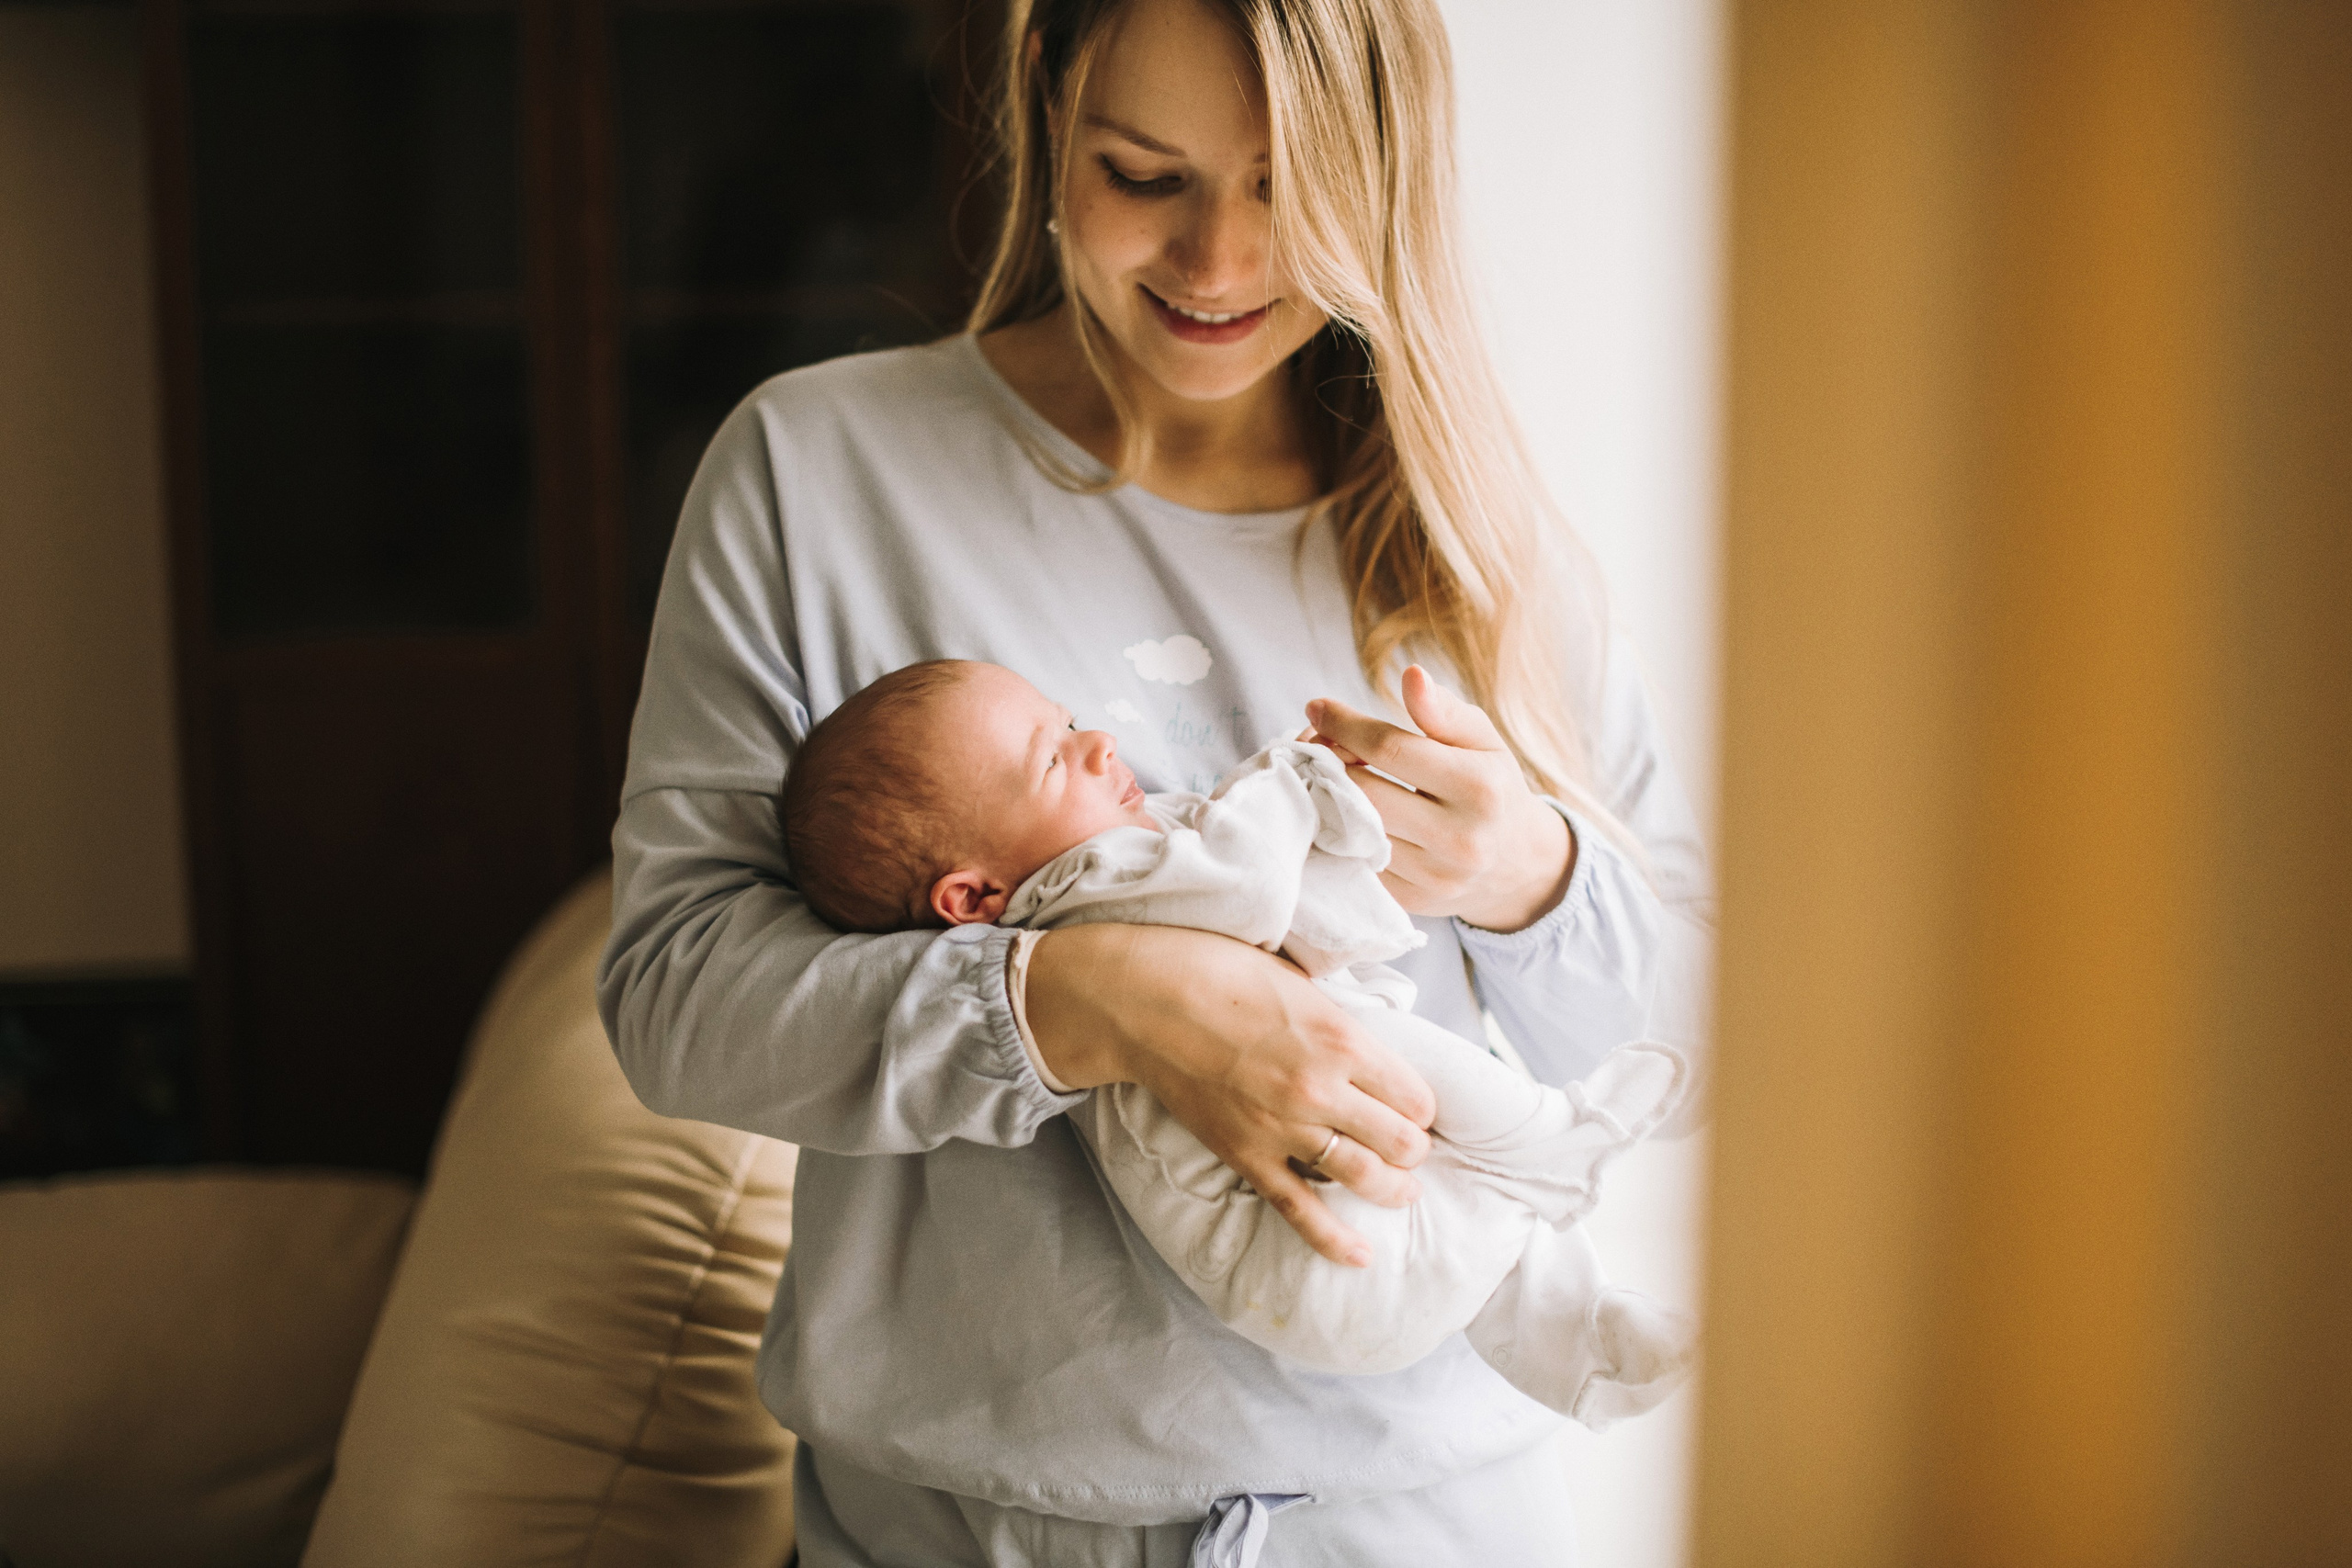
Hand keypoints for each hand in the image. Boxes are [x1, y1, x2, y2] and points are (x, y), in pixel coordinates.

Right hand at [1024, 923, 1435, 1266]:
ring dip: (1393, 1189)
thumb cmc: (1220, 972)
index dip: (1422, 1106)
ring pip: (1364, 1178)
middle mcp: (1323, 1090)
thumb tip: (1366, 1042)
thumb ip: (1339, 1021)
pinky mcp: (1248, 1156)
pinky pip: (1301, 1210)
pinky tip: (1362, 1257)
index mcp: (1343, 1039)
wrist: (1146, 1000)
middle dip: (1414, 1149)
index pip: (1416, 1097)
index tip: (1415, 1107)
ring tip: (1401, 1190)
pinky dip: (1334, 1240)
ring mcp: (1285, 1128)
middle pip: (1403, 1143)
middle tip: (1408, 1145)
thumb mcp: (1300, 980)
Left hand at [1306, 665, 1576, 931]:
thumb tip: (1411, 676)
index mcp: (1480, 787)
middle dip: (1330, 762)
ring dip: (1326, 797)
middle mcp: (1461, 838)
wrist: (1515, 863)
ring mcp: (1435, 877)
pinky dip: (1337, 833)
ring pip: (1354, 831)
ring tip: (1325, 773)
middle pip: (1365, 793)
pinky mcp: (1412, 902)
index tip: (1317, 708)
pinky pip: (1355, 863)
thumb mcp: (1481, 741)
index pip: (1391, 749)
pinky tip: (1337, 811)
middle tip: (1317, 744)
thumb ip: (1443, 710)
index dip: (1345, 725)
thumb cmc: (1491, 786)